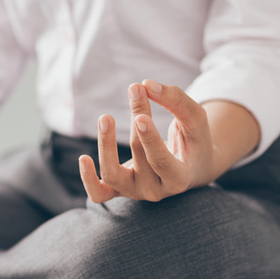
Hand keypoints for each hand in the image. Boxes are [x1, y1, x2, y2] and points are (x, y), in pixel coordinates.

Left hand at [78, 79, 214, 202]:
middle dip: (137, 120)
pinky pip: (98, 193)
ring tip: (105, 117)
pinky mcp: (119, 190)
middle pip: (140, 157)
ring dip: (106, 145)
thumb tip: (145, 84)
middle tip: (136, 90)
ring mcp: (135, 192)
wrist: (191, 168)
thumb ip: (176, 101)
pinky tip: (83, 158)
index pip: (161, 162)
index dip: (150, 141)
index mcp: (179, 178)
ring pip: (113, 175)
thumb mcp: (196, 120)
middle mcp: (156, 191)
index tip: (140, 117)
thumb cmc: (194, 140)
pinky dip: (88, 179)